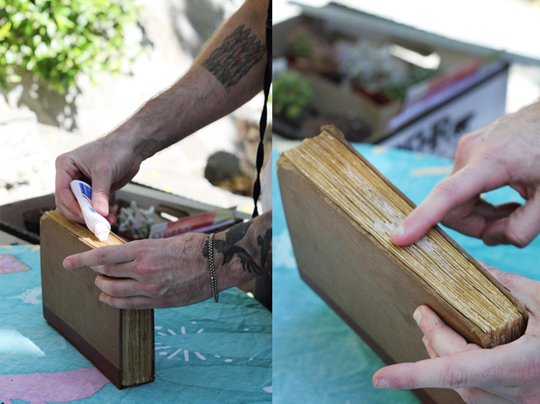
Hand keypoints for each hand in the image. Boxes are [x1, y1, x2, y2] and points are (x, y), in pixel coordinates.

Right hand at [55, 134, 141, 223]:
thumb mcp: (105, 171)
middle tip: (96, 222)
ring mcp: (81, 184)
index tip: (86, 216)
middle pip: (67, 203)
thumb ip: (100, 193)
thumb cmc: (115, 149)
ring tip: (105, 222)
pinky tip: (110, 219)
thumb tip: (99, 212)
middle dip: (81, 214)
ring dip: (91, 216)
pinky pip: (92, 207)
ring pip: (79, 207)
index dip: (72, 206)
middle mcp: (69, 176)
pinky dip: (99, 214)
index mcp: (65, 166)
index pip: (62, 192)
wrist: (132, 147)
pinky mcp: (93, 191)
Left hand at [63, 233, 209, 308]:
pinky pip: (128, 305)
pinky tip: (108, 299)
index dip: (82, 260)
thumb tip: (121, 258)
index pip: (104, 256)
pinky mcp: (159, 301)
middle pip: (106, 274)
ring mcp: (151, 288)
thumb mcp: (163, 242)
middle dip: (95, 272)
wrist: (217, 263)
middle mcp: (143, 270)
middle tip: (93, 269)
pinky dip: (113, 301)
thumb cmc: (192, 247)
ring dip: (102, 287)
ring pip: (113, 291)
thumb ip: (141, 252)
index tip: (67, 263)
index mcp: (144, 250)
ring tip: (101, 284)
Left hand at [372, 268, 539, 402]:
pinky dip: (461, 372)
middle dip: (432, 340)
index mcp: (520, 367)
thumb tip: (470, 265)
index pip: (455, 372)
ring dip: (442, 357)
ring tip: (435, 326)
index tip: (380, 378)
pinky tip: (460, 349)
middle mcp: (514, 394)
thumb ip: (504, 285)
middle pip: (452, 371)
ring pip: (461, 389)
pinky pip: (477, 396)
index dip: (413, 375)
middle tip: (422, 311)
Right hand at [392, 101, 539, 246]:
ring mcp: (466, 149)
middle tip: (511, 227)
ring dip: (482, 215)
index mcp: (492, 161)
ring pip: (457, 201)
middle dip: (478, 226)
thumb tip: (493, 238)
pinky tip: (507, 199)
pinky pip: (463, 189)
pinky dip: (481, 202)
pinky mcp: (468, 151)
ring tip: (515, 209)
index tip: (398, 238)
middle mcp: (469, 152)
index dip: (421, 220)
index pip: (447, 195)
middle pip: (454, 208)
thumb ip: (523, 227)